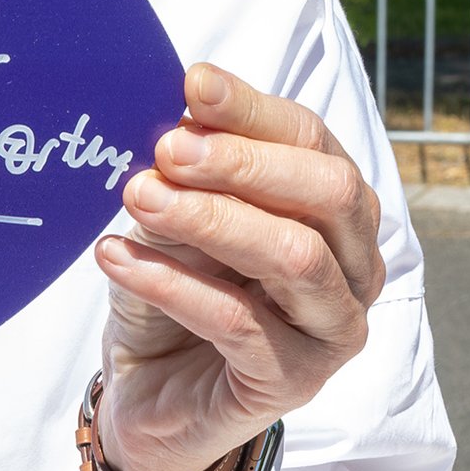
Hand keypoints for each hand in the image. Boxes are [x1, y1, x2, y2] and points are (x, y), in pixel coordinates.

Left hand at [93, 64, 384, 470]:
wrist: (150, 388)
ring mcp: (333, 329)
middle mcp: (354, 264)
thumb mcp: (175, 210)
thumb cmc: (174, 282)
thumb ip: (188, 168)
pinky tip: (115, 257)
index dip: (253, 108)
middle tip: (165, 149)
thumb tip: (175, 114)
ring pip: (295, 257)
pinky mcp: (295, 382)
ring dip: (209, 217)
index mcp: (333, 205)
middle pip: (329, 192)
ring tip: (137, 196)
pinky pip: (239, 322)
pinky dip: (170, 282)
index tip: (191, 82)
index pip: (311, 138)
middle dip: (244, 162)